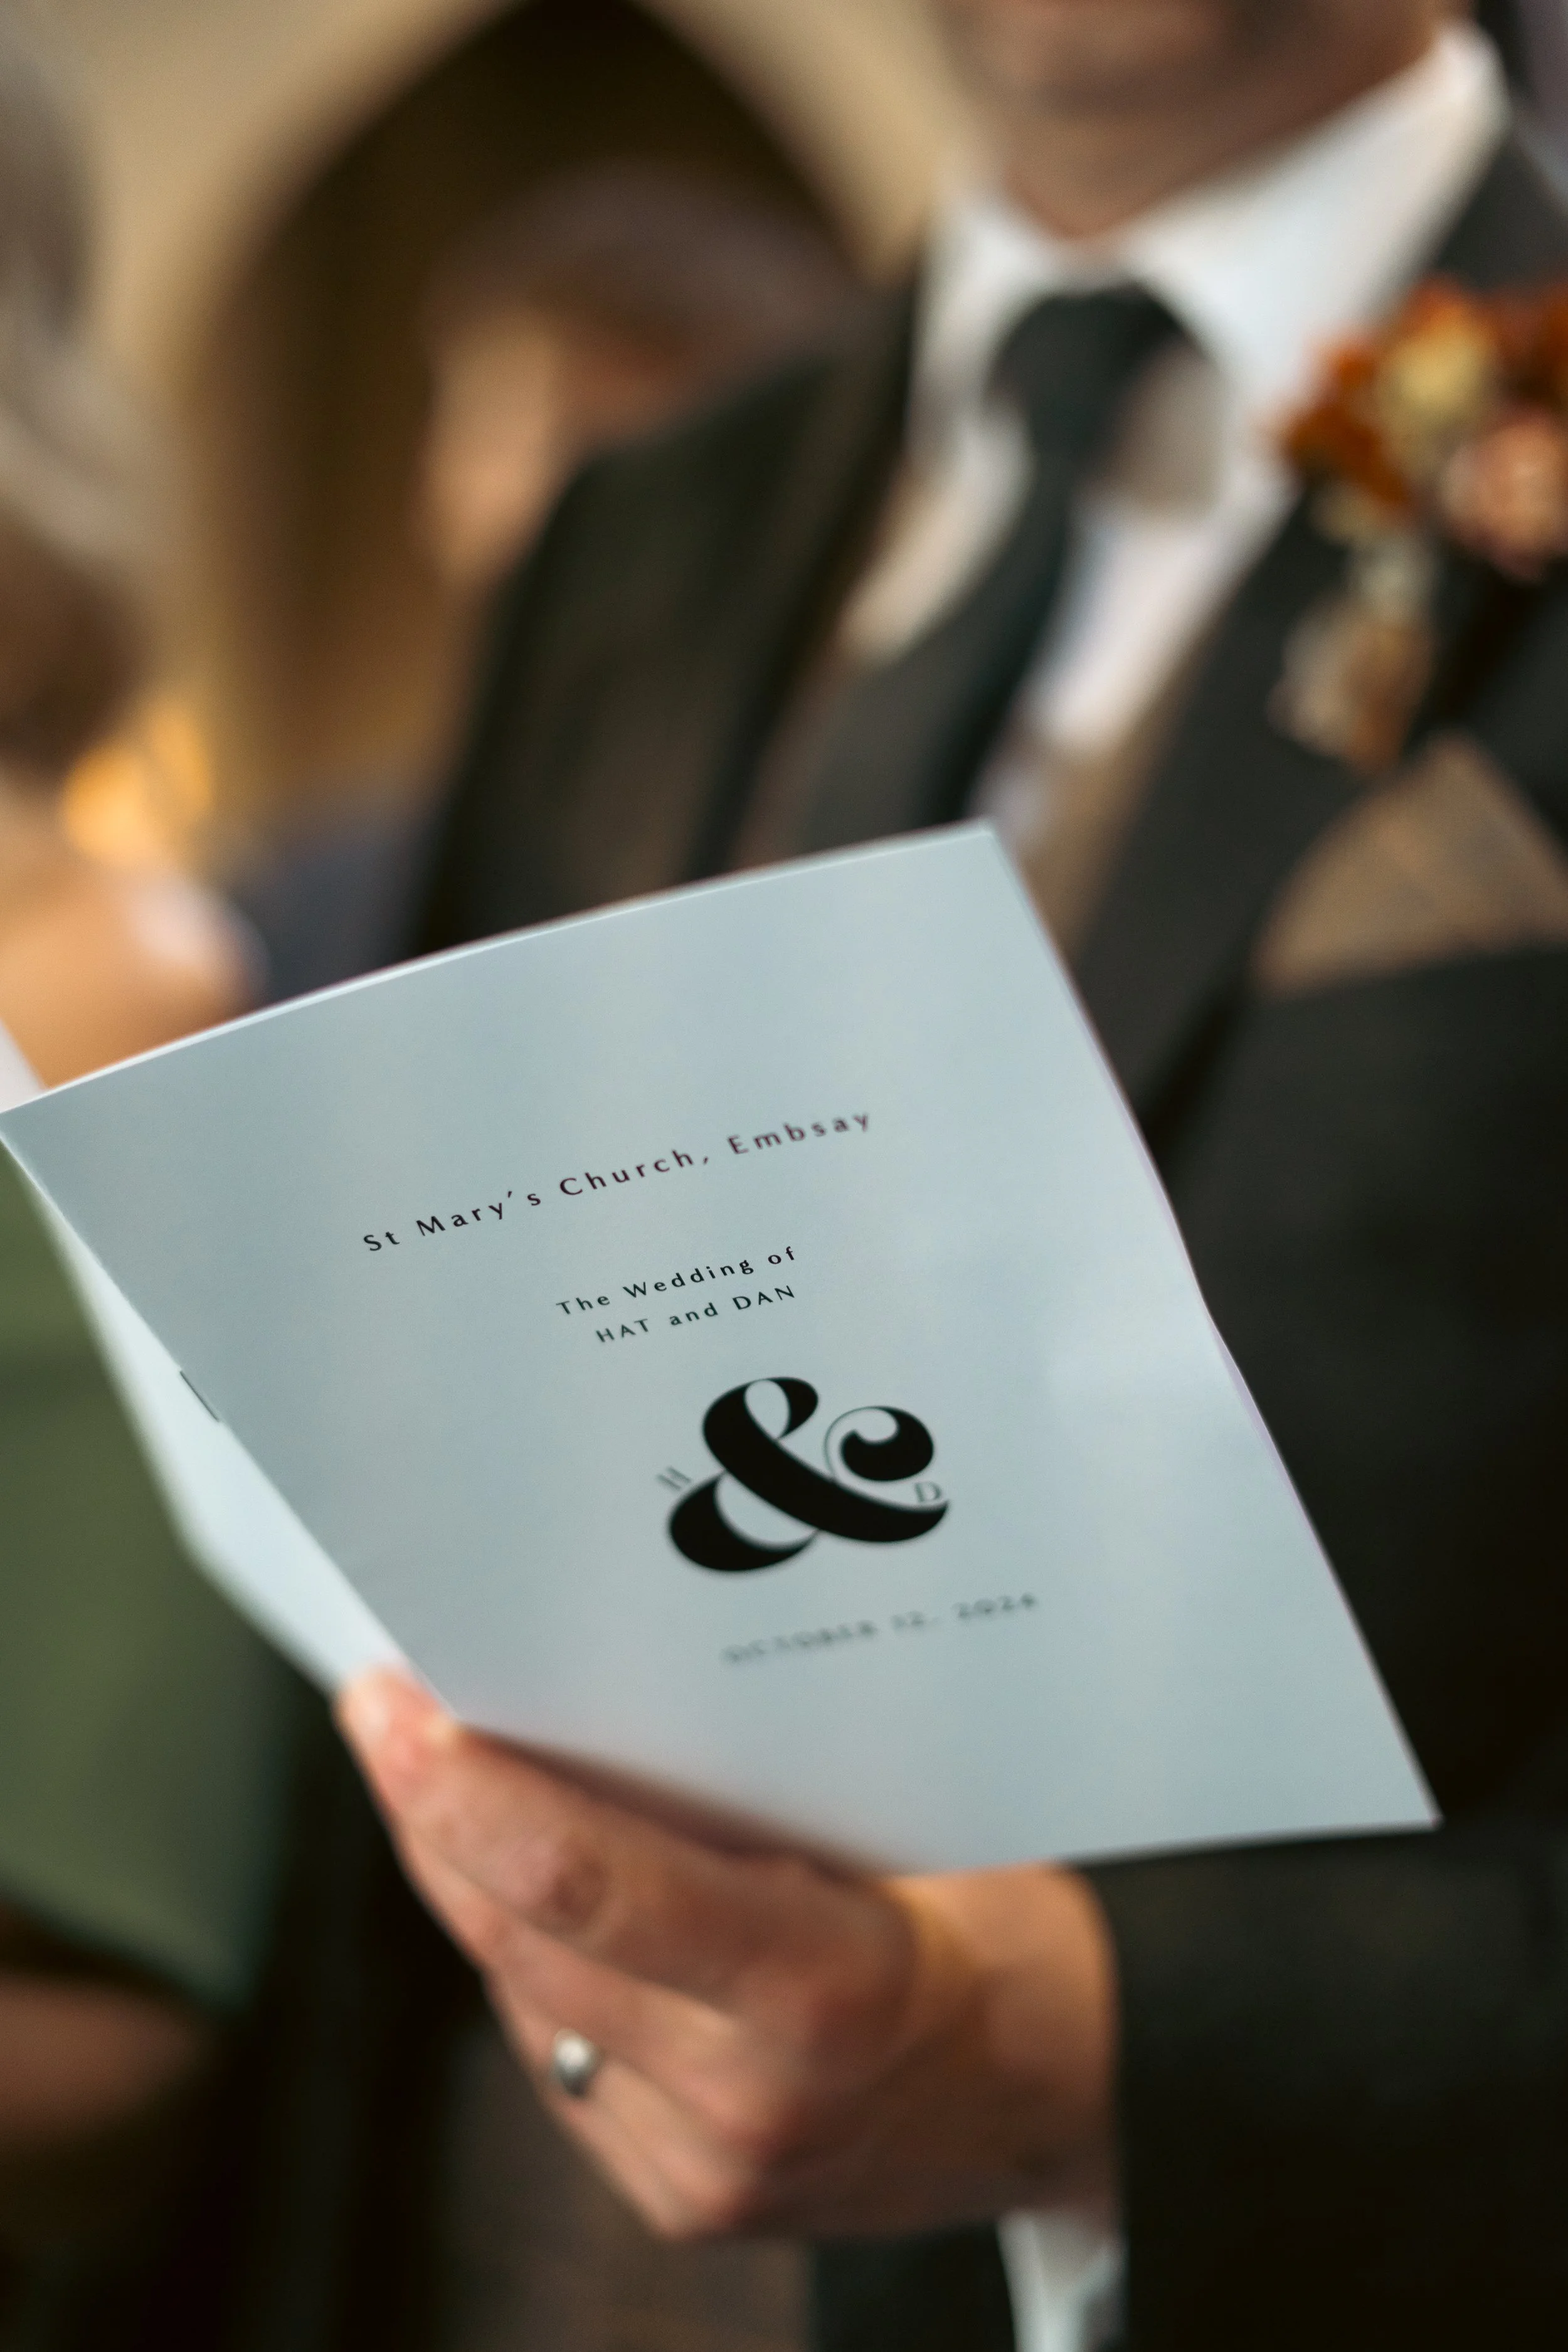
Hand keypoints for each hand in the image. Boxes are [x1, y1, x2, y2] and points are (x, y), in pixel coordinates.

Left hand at [338, 1671, 1118, 2240]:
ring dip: (469, 1886)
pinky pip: (552, 2054)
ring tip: (441, 1778)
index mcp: (826, 1993)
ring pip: (520, 1997)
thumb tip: (596, 1701)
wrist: (1071, 2088)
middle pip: (527, 1941)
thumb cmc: (1006, 1925)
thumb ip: (757, 1794)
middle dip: (436, 1817)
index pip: (597, 1890)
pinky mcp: (681, 2200)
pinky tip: (525, 1892)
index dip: (474, 1794)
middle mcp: (748, 2103)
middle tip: (386, 1713)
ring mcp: (707, 2169)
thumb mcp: (913, 1822)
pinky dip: (525, 1966)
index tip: (399, 1709)